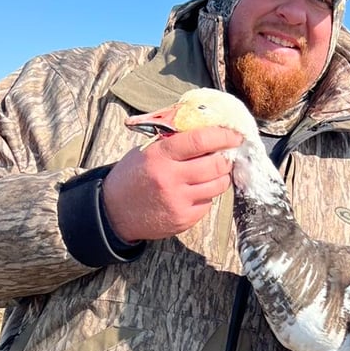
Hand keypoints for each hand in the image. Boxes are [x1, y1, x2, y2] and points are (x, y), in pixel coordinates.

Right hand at [102, 126, 241, 240]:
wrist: (114, 211)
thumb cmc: (133, 176)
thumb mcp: (147, 151)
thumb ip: (174, 142)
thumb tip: (208, 131)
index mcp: (160, 155)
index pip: (200, 140)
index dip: (223, 136)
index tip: (235, 135)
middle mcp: (170, 178)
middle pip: (216, 165)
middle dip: (226, 159)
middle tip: (226, 156)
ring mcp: (178, 201)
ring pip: (217, 186)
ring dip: (220, 177)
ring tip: (210, 174)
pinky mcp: (183, 219)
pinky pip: (208, 204)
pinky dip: (207, 196)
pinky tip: (194, 192)